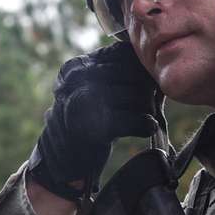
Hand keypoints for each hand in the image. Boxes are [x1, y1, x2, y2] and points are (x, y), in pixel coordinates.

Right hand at [30, 42, 158, 199]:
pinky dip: (145, 124)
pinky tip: (147, 127)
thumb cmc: (86, 120)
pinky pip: (134, 120)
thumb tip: (153, 64)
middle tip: (152, 101)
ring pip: (137, 95)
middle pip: (132, 73)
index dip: (141, 67)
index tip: (148, 80)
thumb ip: (115, 71)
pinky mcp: (94, 128)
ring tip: (147, 115)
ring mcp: (84, 103)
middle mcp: (77, 80)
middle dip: (148, 88)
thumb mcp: (92, 88)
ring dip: (149, 108)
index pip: (122, 54)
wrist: (61, 161)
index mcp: (77, 66)